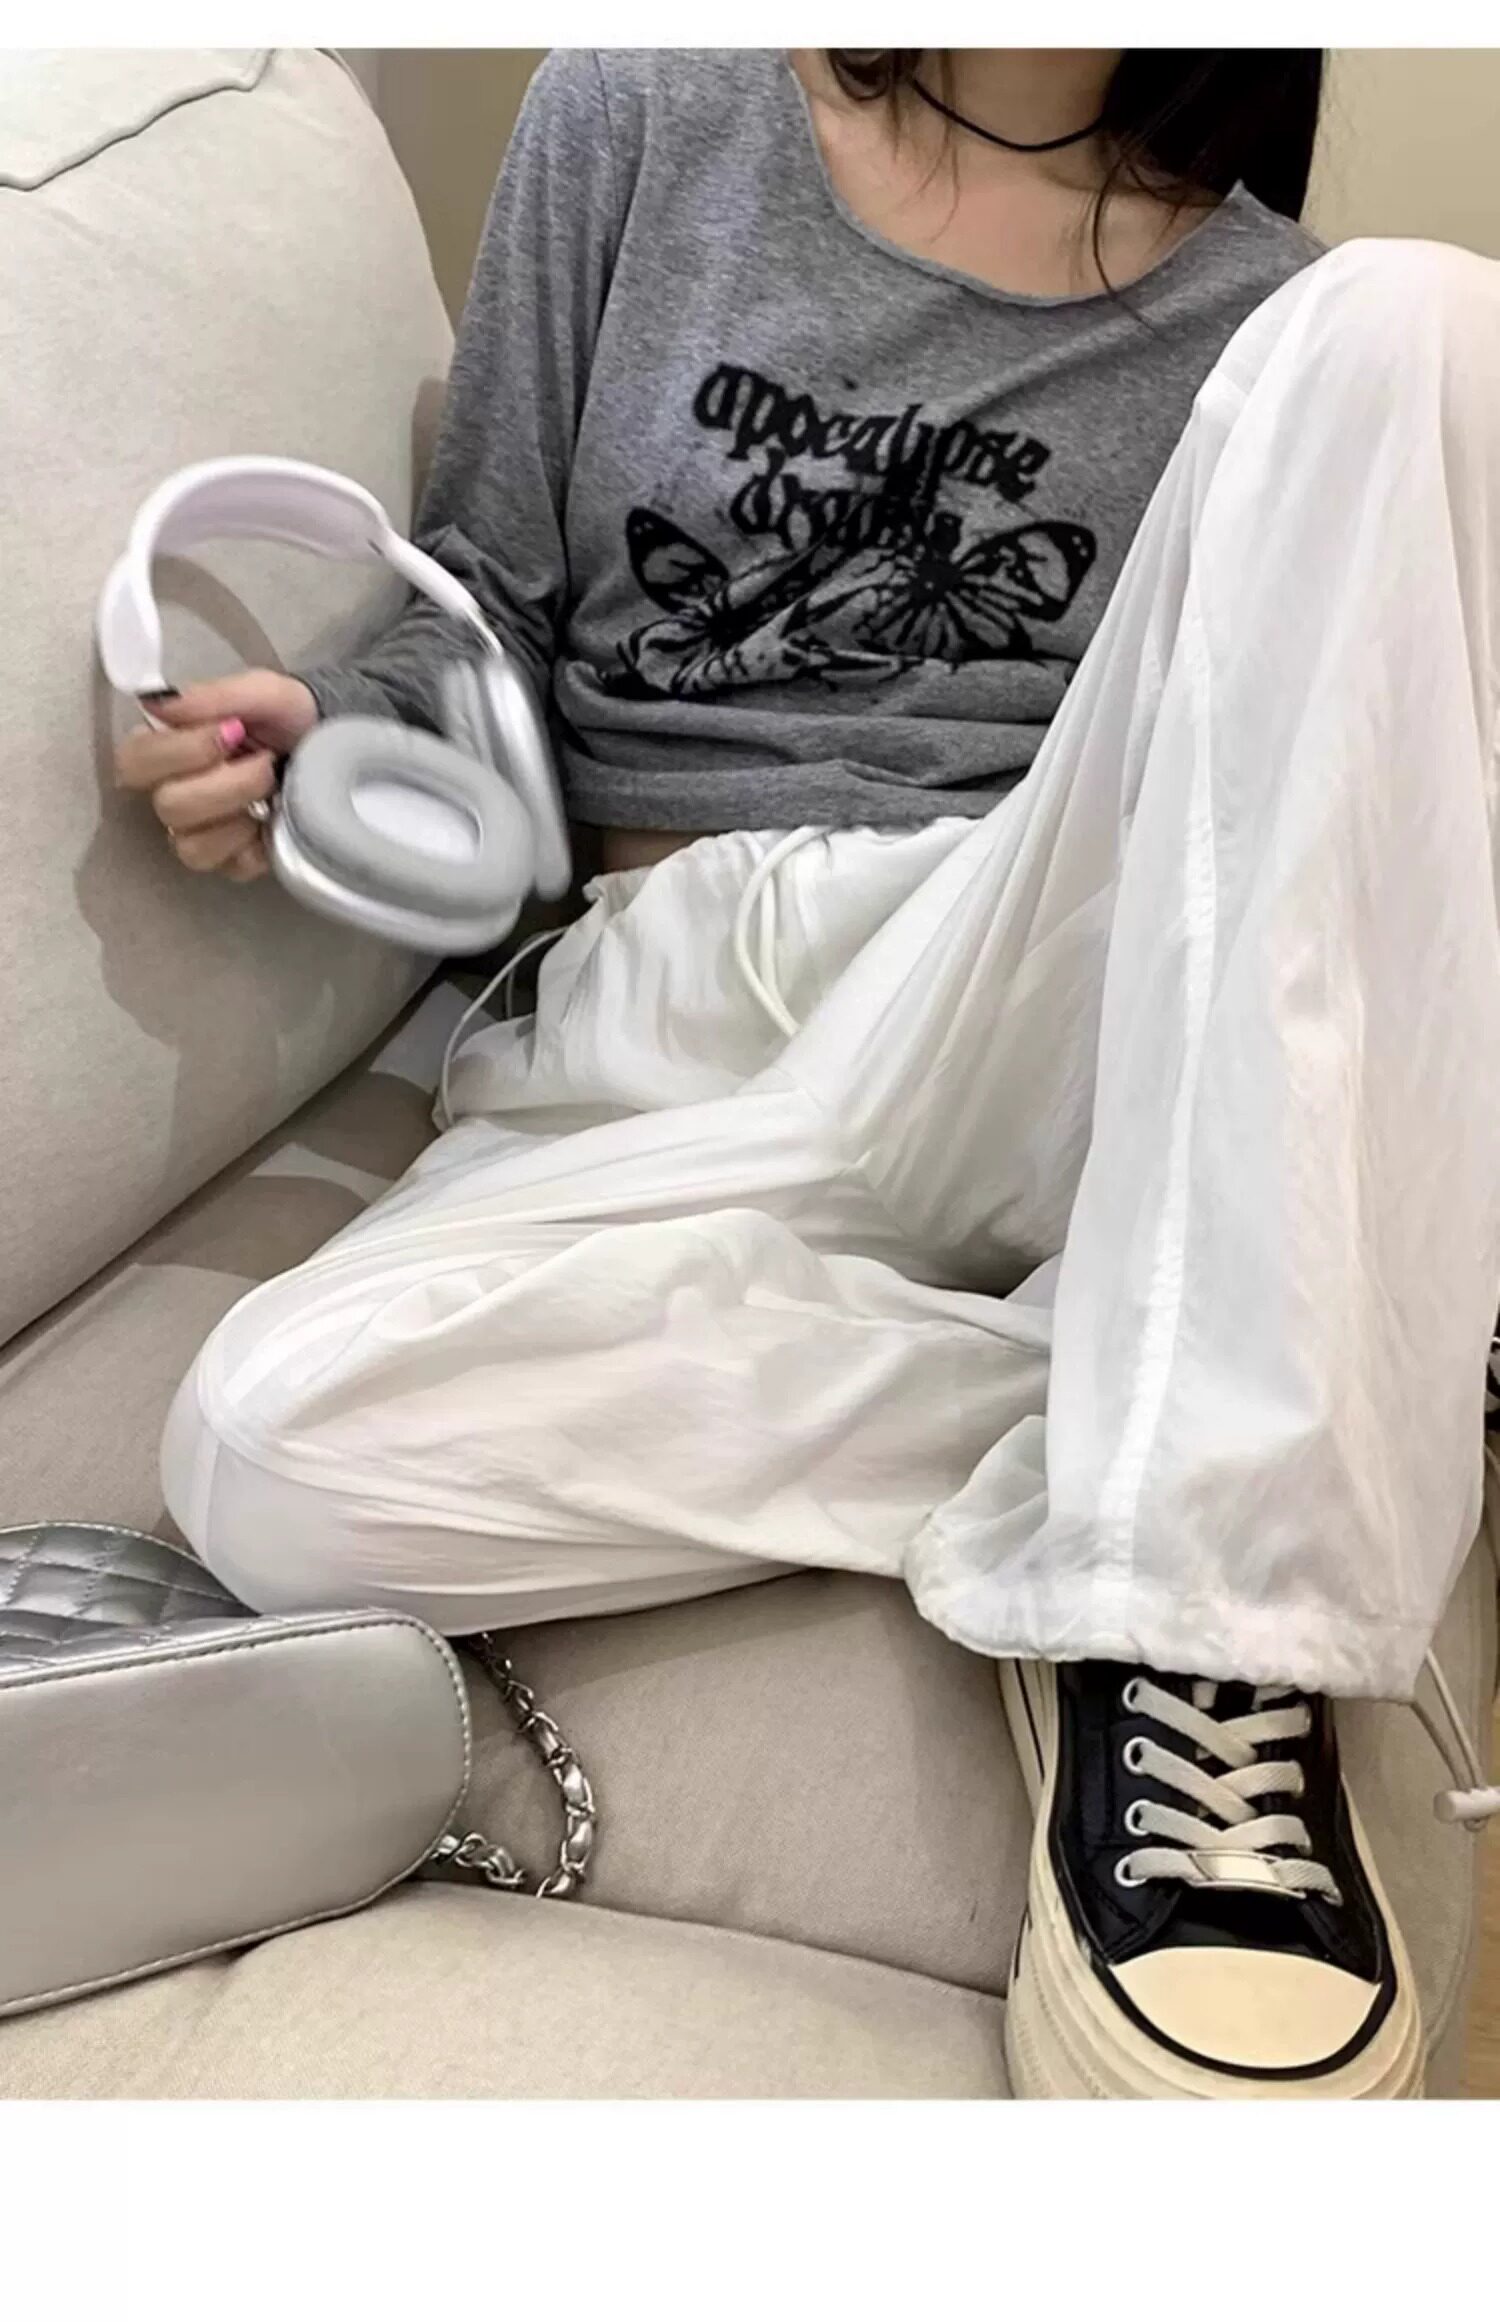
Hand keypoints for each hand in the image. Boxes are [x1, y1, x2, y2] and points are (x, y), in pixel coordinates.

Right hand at [113, 672, 318, 881]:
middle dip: (228, 783)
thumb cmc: (287, 718)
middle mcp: (172, 794)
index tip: (233, 731)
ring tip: (272, 788)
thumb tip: (156, 703)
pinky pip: (233, 866)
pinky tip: (274, 817)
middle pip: (168, 806)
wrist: (329, 746)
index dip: (182, 751)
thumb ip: (211, 696)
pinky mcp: (232, 863)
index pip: (135, 761)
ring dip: (242, 812)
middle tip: (265, 762)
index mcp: (165, 749)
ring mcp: (200, 834)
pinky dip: (260, 842)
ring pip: (193, 845)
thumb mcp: (262, 691)